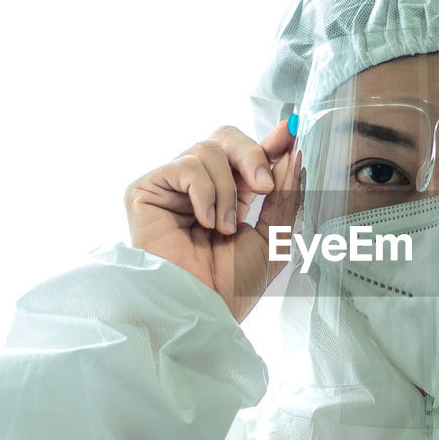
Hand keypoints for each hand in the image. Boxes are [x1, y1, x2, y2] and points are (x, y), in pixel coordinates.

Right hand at [124, 121, 300, 322]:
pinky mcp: (146, 190)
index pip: (247, 154)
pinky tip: (202, 223)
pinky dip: (204, 194)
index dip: (270, 140)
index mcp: (231, 195)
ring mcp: (172, 187)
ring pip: (208, 150)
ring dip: (227, 192)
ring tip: (222, 227)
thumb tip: (292, 154)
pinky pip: (187, 166)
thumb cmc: (232, 285)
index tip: (292, 131)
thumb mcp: (272, 236)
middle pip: (226, 138)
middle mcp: (200, 187)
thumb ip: (284, 195)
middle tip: (265, 186)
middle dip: (252, 156)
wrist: (202, 308)